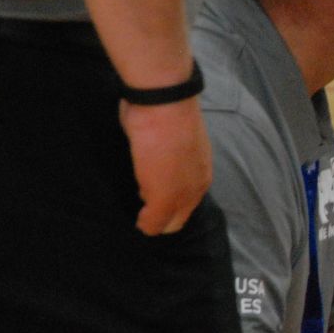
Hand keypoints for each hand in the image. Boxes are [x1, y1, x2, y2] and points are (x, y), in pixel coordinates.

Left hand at [120, 96, 210, 234]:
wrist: (161, 102)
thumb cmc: (163, 149)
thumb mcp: (163, 192)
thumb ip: (158, 217)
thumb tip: (149, 230)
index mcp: (197, 189)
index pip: (178, 220)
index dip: (158, 226)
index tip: (139, 224)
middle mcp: (193, 174)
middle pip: (174, 204)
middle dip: (158, 213)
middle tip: (135, 213)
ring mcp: (180, 155)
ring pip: (165, 185)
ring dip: (152, 193)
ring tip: (136, 194)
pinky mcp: (164, 140)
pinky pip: (155, 166)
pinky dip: (147, 174)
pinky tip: (138, 171)